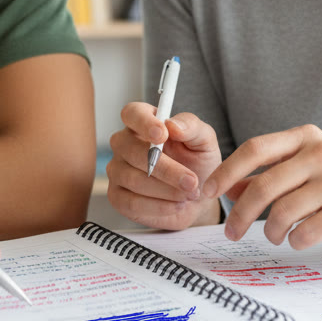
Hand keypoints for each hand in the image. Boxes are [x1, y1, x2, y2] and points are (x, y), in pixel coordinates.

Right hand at [106, 102, 221, 229]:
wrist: (197, 198)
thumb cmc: (198, 163)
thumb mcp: (204, 141)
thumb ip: (192, 127)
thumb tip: (173, 125)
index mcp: (144, 122)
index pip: (132, 113)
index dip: (144, 123)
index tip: (163, 135)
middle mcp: (125, 144)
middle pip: (132, 151)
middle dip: (166, 169)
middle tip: (192, 181)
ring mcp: (117, 170)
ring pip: (134, 179)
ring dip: (167, 190)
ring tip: (190, 194)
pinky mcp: (118, 197)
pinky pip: (131, 202)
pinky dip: (159, 207)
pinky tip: (177, 205)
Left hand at [203, 124, 321, 250]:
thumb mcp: (312, 163)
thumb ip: (273, 172)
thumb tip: (231, 188)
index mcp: (306, 137)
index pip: (255, 149)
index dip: (226, 171)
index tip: (207, 191)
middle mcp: (321, 154)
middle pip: (264, 186)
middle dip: (239, 214)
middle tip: (231, 232)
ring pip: (283, 212)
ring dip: (270, 231)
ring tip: (274, 236)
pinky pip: (307, 231)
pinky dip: (295, 240)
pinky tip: (298, 239)